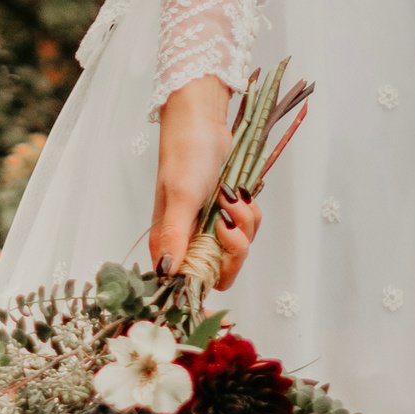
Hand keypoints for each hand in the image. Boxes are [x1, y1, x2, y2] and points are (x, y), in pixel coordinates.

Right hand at [150, 77, 257, 289]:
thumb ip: (174, 236)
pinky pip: (246, 228)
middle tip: (228, 224)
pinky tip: (239, 194)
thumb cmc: (185, 156)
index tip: (218, 290)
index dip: (204, 289)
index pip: (187, 285)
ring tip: (231, 197)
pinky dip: (249, 214)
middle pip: (220, 271)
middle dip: (233, 250)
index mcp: (168, 244)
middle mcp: (187, 241)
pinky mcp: (224, 214)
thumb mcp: (181, 197)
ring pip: (236, 248)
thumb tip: (165, 273)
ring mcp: (207, 227)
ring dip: (243, 225)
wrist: (202, 122)